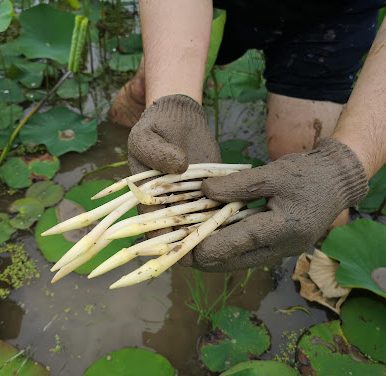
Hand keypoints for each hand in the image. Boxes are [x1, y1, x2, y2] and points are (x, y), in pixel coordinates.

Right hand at [128, 94, 221, 238]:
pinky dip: (226, 214)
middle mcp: (169, 203)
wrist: (179, 116)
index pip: (151, 224)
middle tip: (207, 248)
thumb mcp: (145, 136)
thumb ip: (156, 151)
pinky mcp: (211, 190)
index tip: (176, 244)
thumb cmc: (155, 127)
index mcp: (146, 196)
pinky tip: (240, 221)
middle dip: (190, 241)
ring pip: (200, 222)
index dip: (161, 238)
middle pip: (178, 230)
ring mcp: (191, 198)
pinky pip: (218, 206)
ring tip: (226, 239)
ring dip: (211, 231)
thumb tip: (179, 166)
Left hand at [181, 138, 368, 271]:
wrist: (337, 181)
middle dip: (206, 260)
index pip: (241, 241)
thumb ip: (237, 185)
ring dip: (215, 259)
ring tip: (187, 254)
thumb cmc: (307, 174)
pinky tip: (210, 245)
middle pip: (237, 261)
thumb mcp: (272, 173)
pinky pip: (249, 255)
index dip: (210, 246)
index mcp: (284, 227)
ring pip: (241, 262)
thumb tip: (204, 192)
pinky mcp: (280, 248)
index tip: (184, 250)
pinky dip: (228, 251)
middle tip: (178, 258)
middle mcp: (284, 247)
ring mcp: (283, 250)